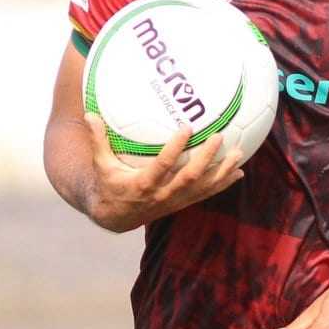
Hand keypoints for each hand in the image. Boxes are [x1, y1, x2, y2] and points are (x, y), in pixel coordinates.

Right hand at [82, 113, 244, 232]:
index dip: (175, 148)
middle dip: (207, 158)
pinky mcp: (182, 203)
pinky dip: (223, 183)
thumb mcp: (100, 163)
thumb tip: (89, 113)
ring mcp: (175, 201)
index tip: (187, 127)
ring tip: (239, 153)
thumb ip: (97, 139)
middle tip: (220, 137)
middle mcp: (162, 195)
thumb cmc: (108, 183)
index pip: (163, 166)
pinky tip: (239, 172)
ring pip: (203, 187)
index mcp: (143, 184)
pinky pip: (206, 194)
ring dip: (222, 171)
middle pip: (190, 177)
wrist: (116, 216)